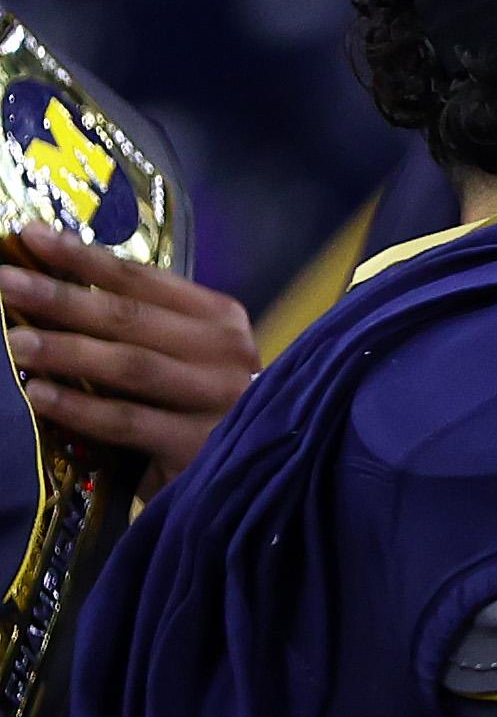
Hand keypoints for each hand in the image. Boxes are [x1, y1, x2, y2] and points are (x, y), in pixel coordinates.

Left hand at [0, 224, 255, 491]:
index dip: (83, 257)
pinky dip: (79, 407)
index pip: (143, 280)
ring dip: (66, 350)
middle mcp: (227, 354)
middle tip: (5, 282)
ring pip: (131, 366)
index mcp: (221, 320)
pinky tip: (38, 395)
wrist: (252, 478)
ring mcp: (219, 401)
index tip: (29, 237)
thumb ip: (139, 327)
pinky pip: (127, 422)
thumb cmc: (198, 409)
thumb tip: (52, 286)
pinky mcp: (200, 447)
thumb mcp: (182, 357)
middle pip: (131, 318)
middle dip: (61, 297)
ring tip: (13, 342)